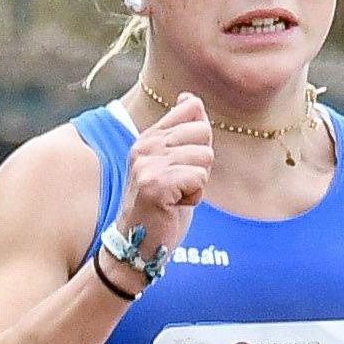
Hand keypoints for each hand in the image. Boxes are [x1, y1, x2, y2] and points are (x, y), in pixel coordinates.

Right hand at [115, 91, 215, 271]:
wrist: (138, 245)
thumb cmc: (161, 206)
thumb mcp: (173, 163)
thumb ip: (184, 132)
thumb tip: (192, 99)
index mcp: (148, 137)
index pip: (192, 110)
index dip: (200, 139)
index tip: (182, 164)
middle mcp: (144, 146)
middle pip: (203, 132)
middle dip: (201, 163)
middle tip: (179, 185)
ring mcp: (147, 165)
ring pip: (204, 157)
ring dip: (198, 183)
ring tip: (176, 197)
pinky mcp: (155, 185)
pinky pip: (199, 178)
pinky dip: (195, 197)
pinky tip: (175, 206)